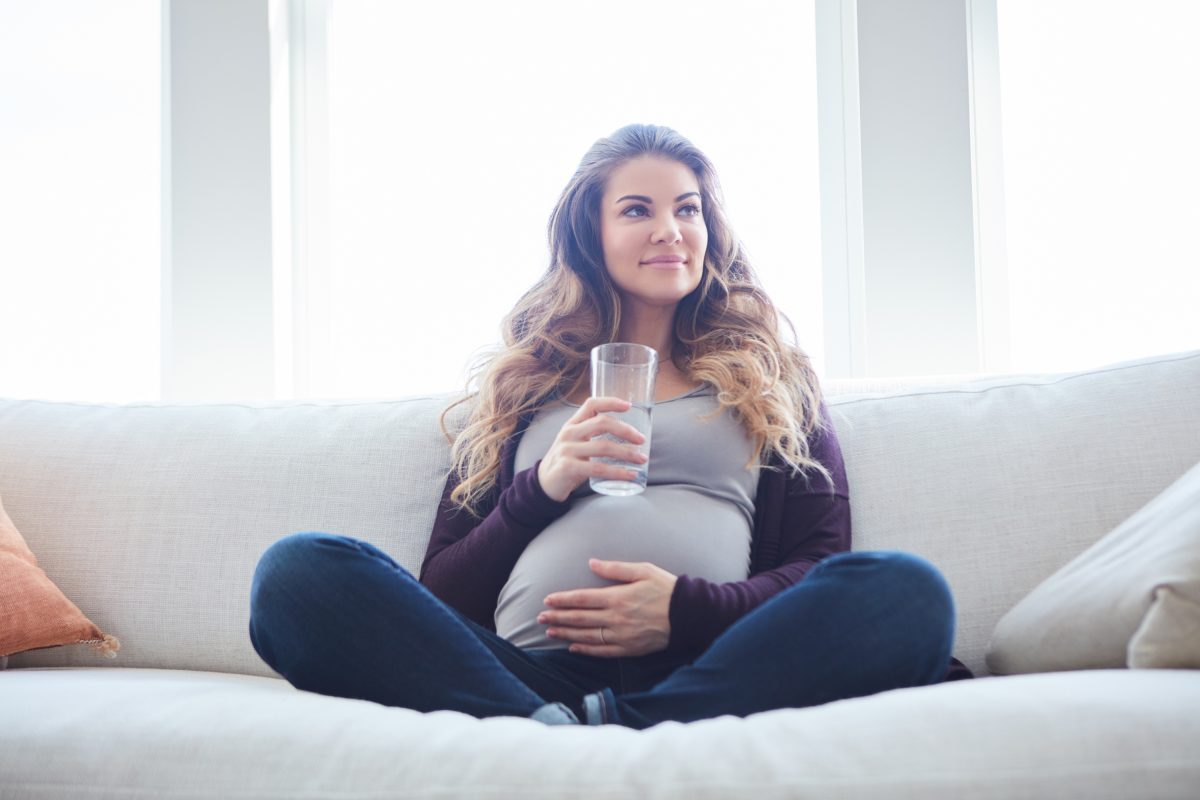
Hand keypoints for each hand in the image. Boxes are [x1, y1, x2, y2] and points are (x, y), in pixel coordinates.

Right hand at [536, 396, 648, 502]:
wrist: (544, 484)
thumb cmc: (567, 461)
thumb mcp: (575, 441)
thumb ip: (592, 434)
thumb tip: (628, 434)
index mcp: (572, 424)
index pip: (591, 404)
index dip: (611, 402)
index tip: (629, 405)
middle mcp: (569, 434)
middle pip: (602, 423)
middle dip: (625, 430)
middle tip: (641, 439)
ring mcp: (567, 451)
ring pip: (603, 447)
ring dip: (626, 453)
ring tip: (641, 458)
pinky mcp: (569, 468)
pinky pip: (598, 469)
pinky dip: (618, 472)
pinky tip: (630, 474)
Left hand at [538, 559, 677, 657]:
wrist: (689, 614)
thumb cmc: (666, 588)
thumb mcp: (643, 570)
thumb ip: (615, 568)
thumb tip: (592, 563)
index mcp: (618, 597)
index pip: (582, 599)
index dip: (563, 600)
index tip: (547, 599)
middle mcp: (617, 618)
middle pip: (580, 619)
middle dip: (558, 617)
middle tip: (540, 618)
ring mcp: (622, 636)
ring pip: (587, 636)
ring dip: (566, 634)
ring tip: (550, 631)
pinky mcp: (630, 649)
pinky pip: (602, 651)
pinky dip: (585, 650)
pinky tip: (572, 647)